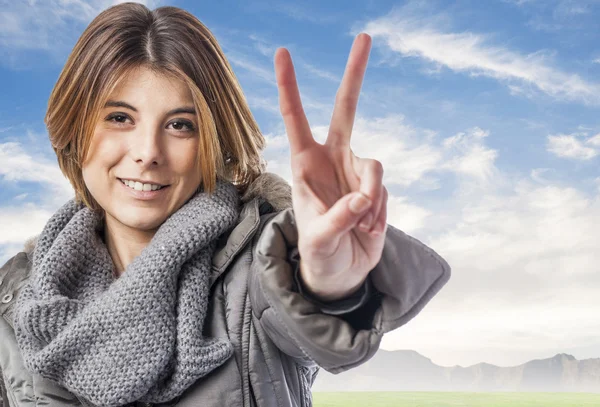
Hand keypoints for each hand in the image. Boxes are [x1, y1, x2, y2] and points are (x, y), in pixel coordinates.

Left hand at [274, 33, 387, 301]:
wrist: (341, 273)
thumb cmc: (319, 255)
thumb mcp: (319, 242)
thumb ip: (338, 219)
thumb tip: (363, 199)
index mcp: (306, 165)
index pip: (296, 118)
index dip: (290, 86)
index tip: (283, 53)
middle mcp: (332, 160)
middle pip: (346, 109)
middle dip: (354, 74)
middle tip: (365, 36)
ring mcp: (356, 173)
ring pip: (375, 168)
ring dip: (370, 199)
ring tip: (359, 225)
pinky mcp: (376, 188)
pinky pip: (384, 191)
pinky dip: (379, 214)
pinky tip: (366, 229)